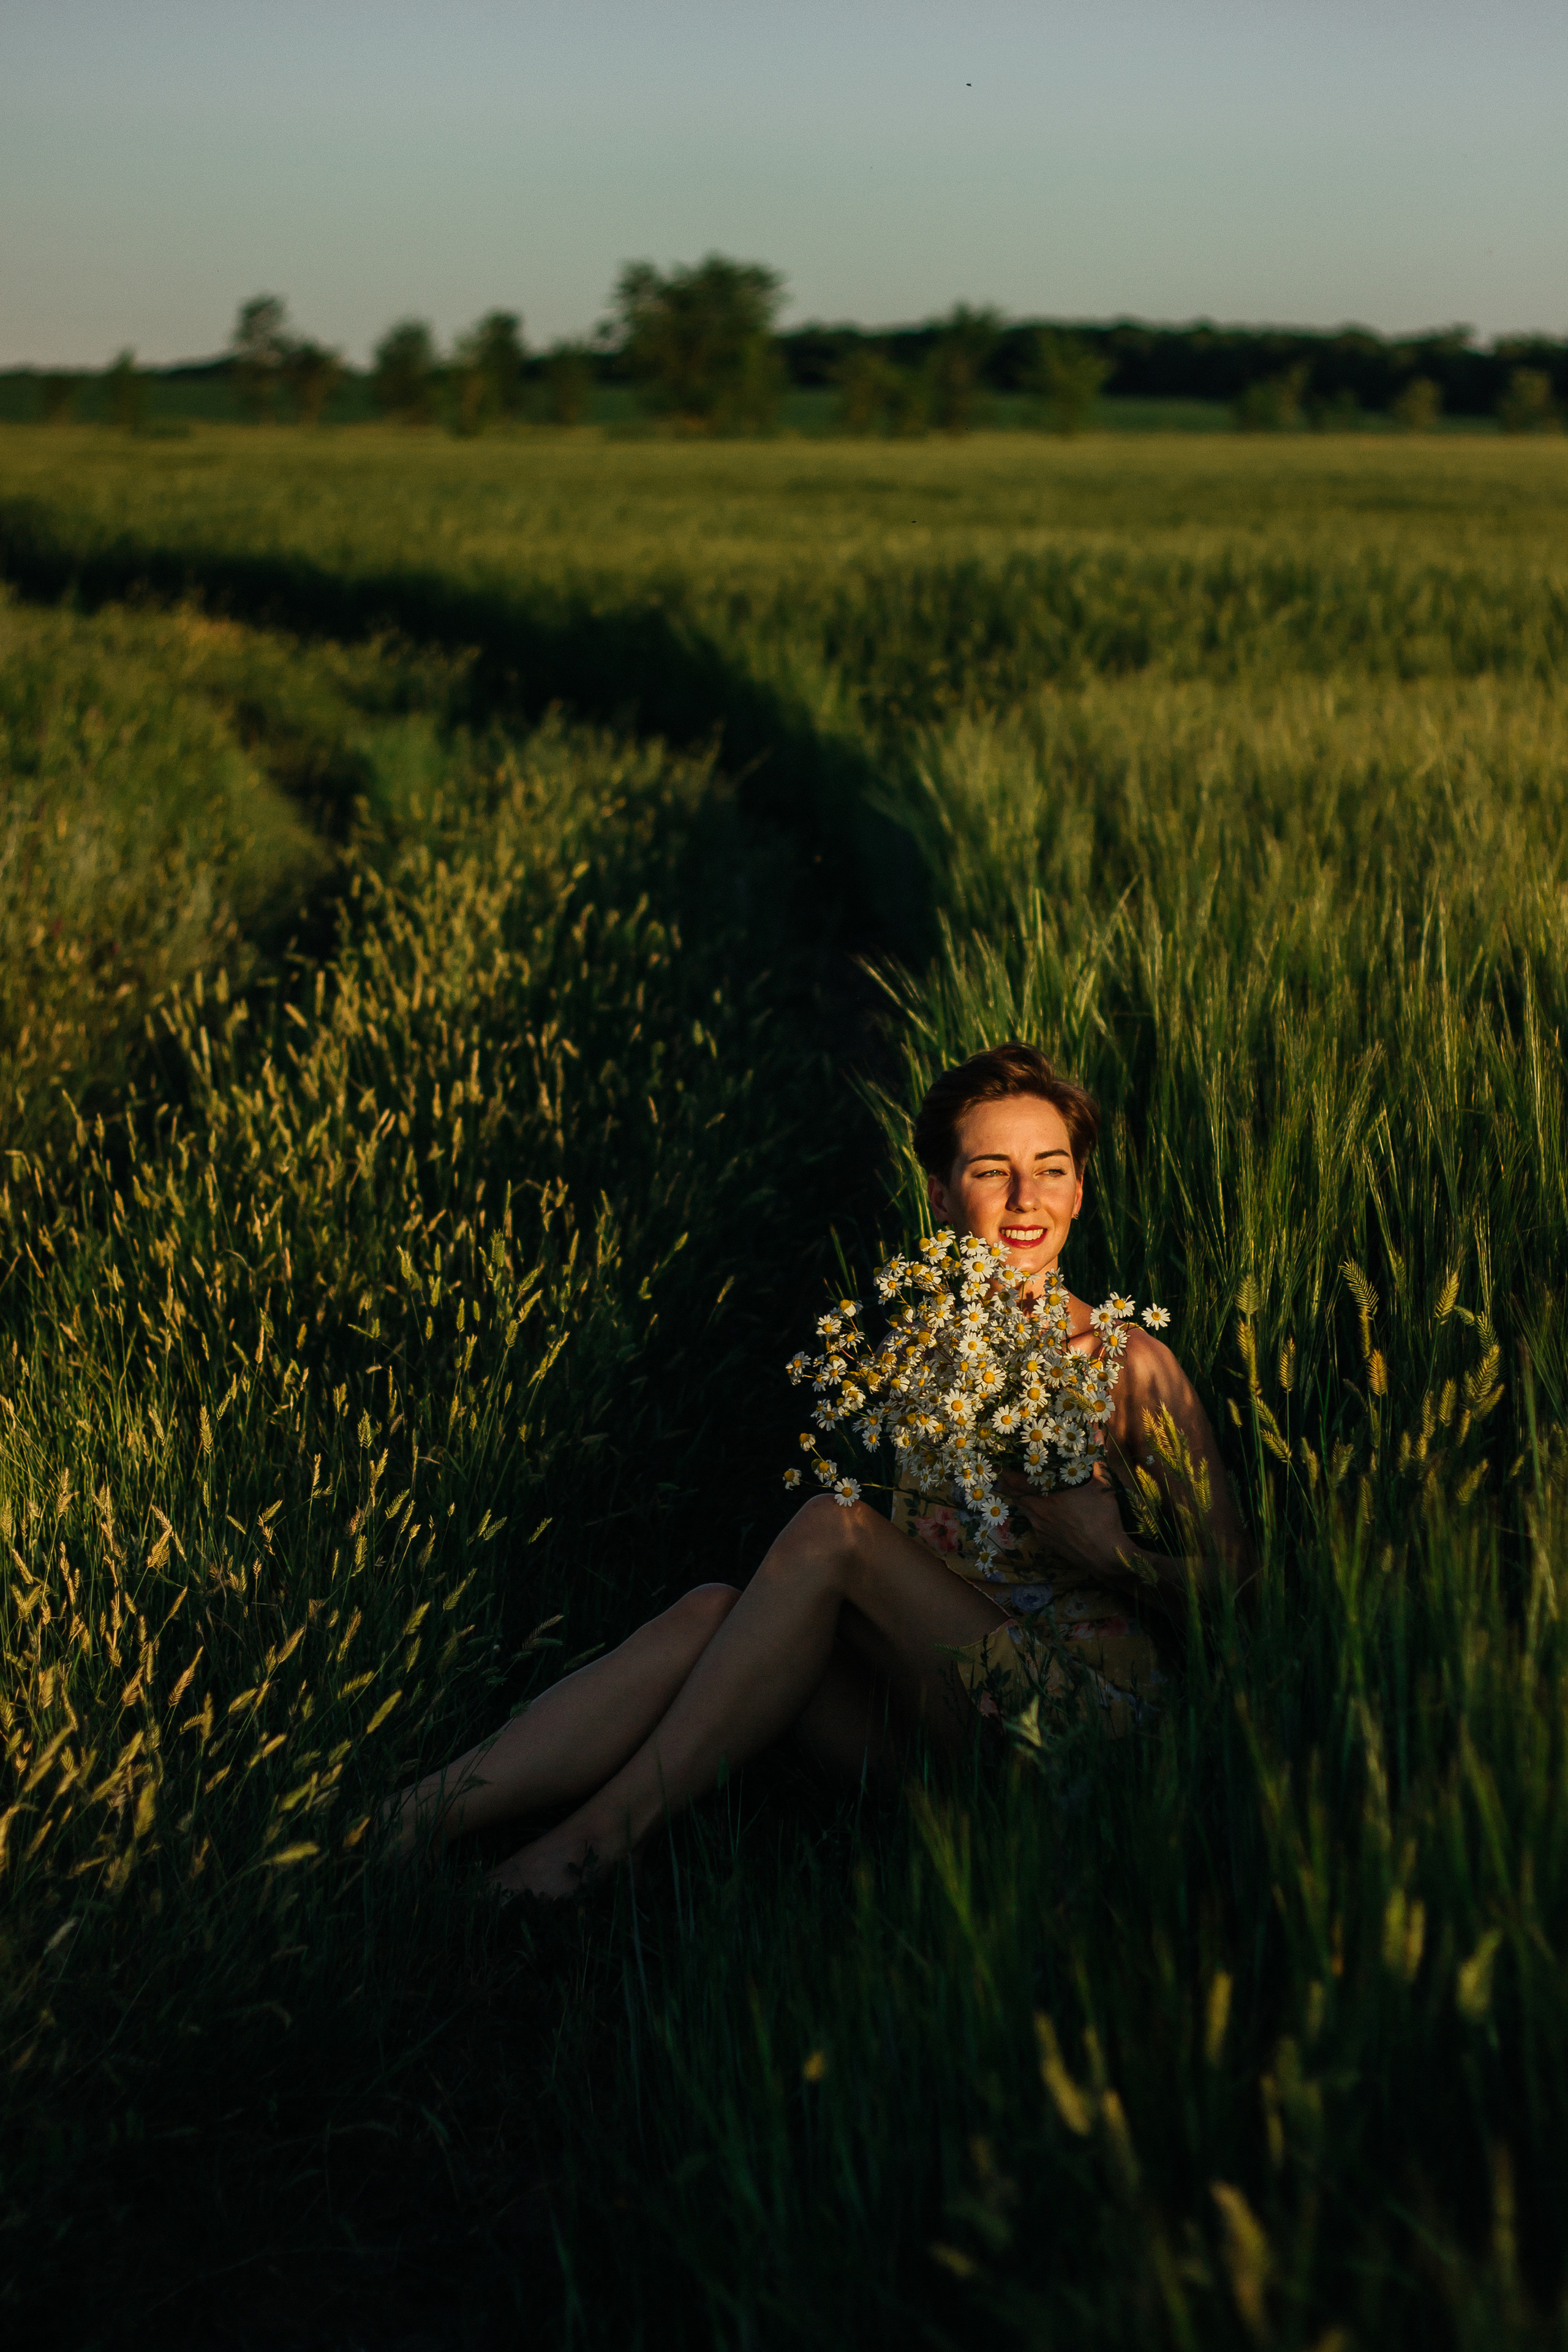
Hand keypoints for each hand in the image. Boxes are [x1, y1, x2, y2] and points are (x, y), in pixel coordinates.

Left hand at [999, 1465, 1140, 1578]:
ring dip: (1025, 1502)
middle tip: (1010, 1476)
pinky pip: (1036, 1525)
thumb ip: (1097, 1465)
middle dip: (1011, 1487)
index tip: (1002, 1467)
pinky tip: (1049, 1513)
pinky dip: (1037, 1516)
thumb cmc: (1103, 1518)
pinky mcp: (1048, 1544)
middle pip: (1016, 1499)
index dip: (1006, 1475)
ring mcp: (1042, 1532)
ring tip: (1030, 1492)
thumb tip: (1098, 1441)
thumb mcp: (1103, 1487)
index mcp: (1046, 1500)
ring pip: (1026, 1513)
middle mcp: (1038, 1517)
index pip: (1015, 1485)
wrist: (1108, 1556)